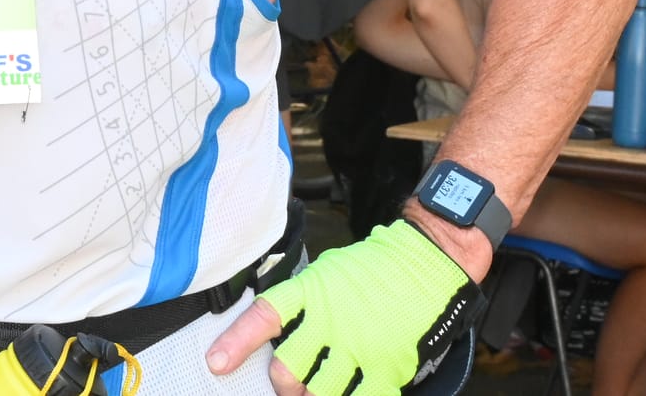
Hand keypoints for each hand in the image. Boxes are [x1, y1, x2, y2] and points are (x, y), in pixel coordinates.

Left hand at [207, 220, 477, 394]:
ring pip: (319, 391)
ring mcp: (359, 346)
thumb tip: (276, 325)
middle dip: (283, 383)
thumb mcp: (328, 270)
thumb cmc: (376, 266)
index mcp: (311, 291)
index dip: (236, 342)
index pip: (264, 317)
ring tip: (318, 389)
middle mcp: (330, 321)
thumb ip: (303, 298)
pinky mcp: (386, 366)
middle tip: (287, 384)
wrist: (428, 263)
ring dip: (315, 395)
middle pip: (287, 368)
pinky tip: (352, 392)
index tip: (216, 363)